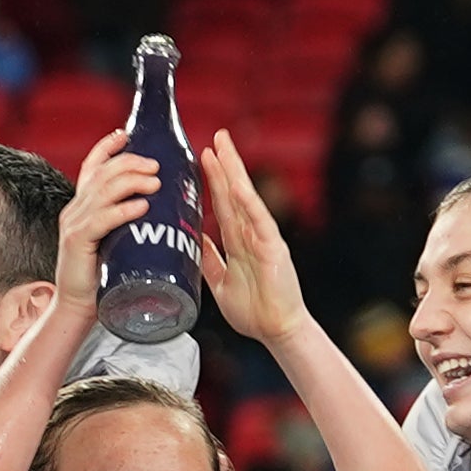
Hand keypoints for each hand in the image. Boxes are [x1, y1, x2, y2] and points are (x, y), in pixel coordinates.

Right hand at [53, 133, 162, 313]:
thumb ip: (129, 225)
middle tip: (156, 167)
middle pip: (102, 174)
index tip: (126, 134)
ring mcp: (74, 225)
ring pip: (103, 192)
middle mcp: (75, 210)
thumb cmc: (102, 279)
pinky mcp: (77, 243)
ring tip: (155, 182)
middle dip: (131, 163)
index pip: (92, 167)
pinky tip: (141, 206)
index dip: (107, 147)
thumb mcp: (115, 242)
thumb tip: (163, 211)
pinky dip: (123, 210)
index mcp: (82, 206)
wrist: (78, 310)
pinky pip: (101, 220)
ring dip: (132, 182)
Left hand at [196, 133, 304, 342]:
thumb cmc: (253, 311)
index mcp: (238, 242)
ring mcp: (263, 239)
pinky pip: (259, 222)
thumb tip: (194, 242)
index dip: (212, 181)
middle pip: (233, 194)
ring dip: (233, 173)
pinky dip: (249, 203)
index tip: (202, 157)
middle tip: (214, 138)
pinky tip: (237, 185)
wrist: (277, 331)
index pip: (222, 204)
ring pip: (245, 200)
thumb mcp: (221, 283)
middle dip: (223, 166)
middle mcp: (251, 235)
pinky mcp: (273, 249)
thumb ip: (210, 262)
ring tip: (223, 148)